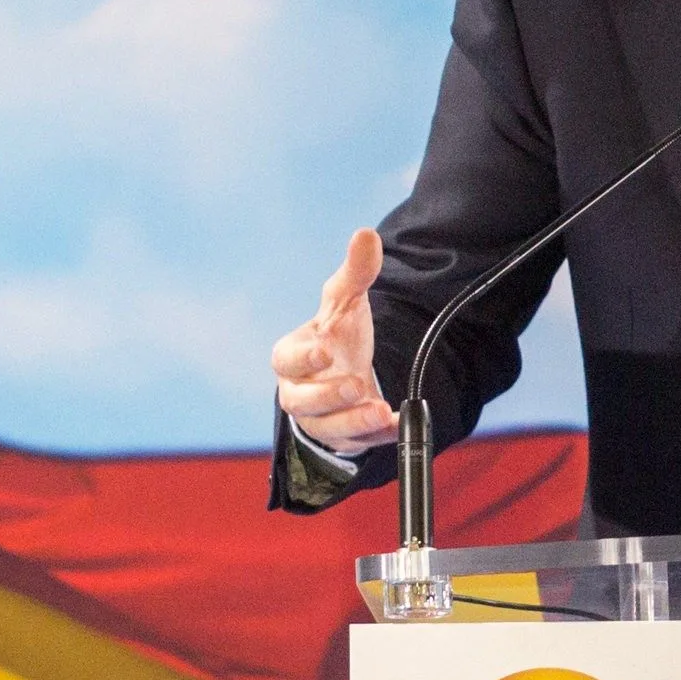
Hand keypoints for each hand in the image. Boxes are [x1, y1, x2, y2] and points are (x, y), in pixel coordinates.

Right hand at [270, 229, 398, 453]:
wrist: (349, 372)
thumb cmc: (338, 336)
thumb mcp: (346, 301)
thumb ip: (356, 271)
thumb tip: (366, 234)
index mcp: (291, 358)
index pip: (285, 360)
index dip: (302, 358)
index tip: (324, 350)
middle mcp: (300, 392)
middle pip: (302, 402)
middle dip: (328, 396)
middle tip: (356, 384)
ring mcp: (321, 419)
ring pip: (328, 428)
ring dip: (353, 423)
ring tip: (379, 411)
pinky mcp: (345, 438)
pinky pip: (357, 444)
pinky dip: (377, 437)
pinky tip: (395, 425)